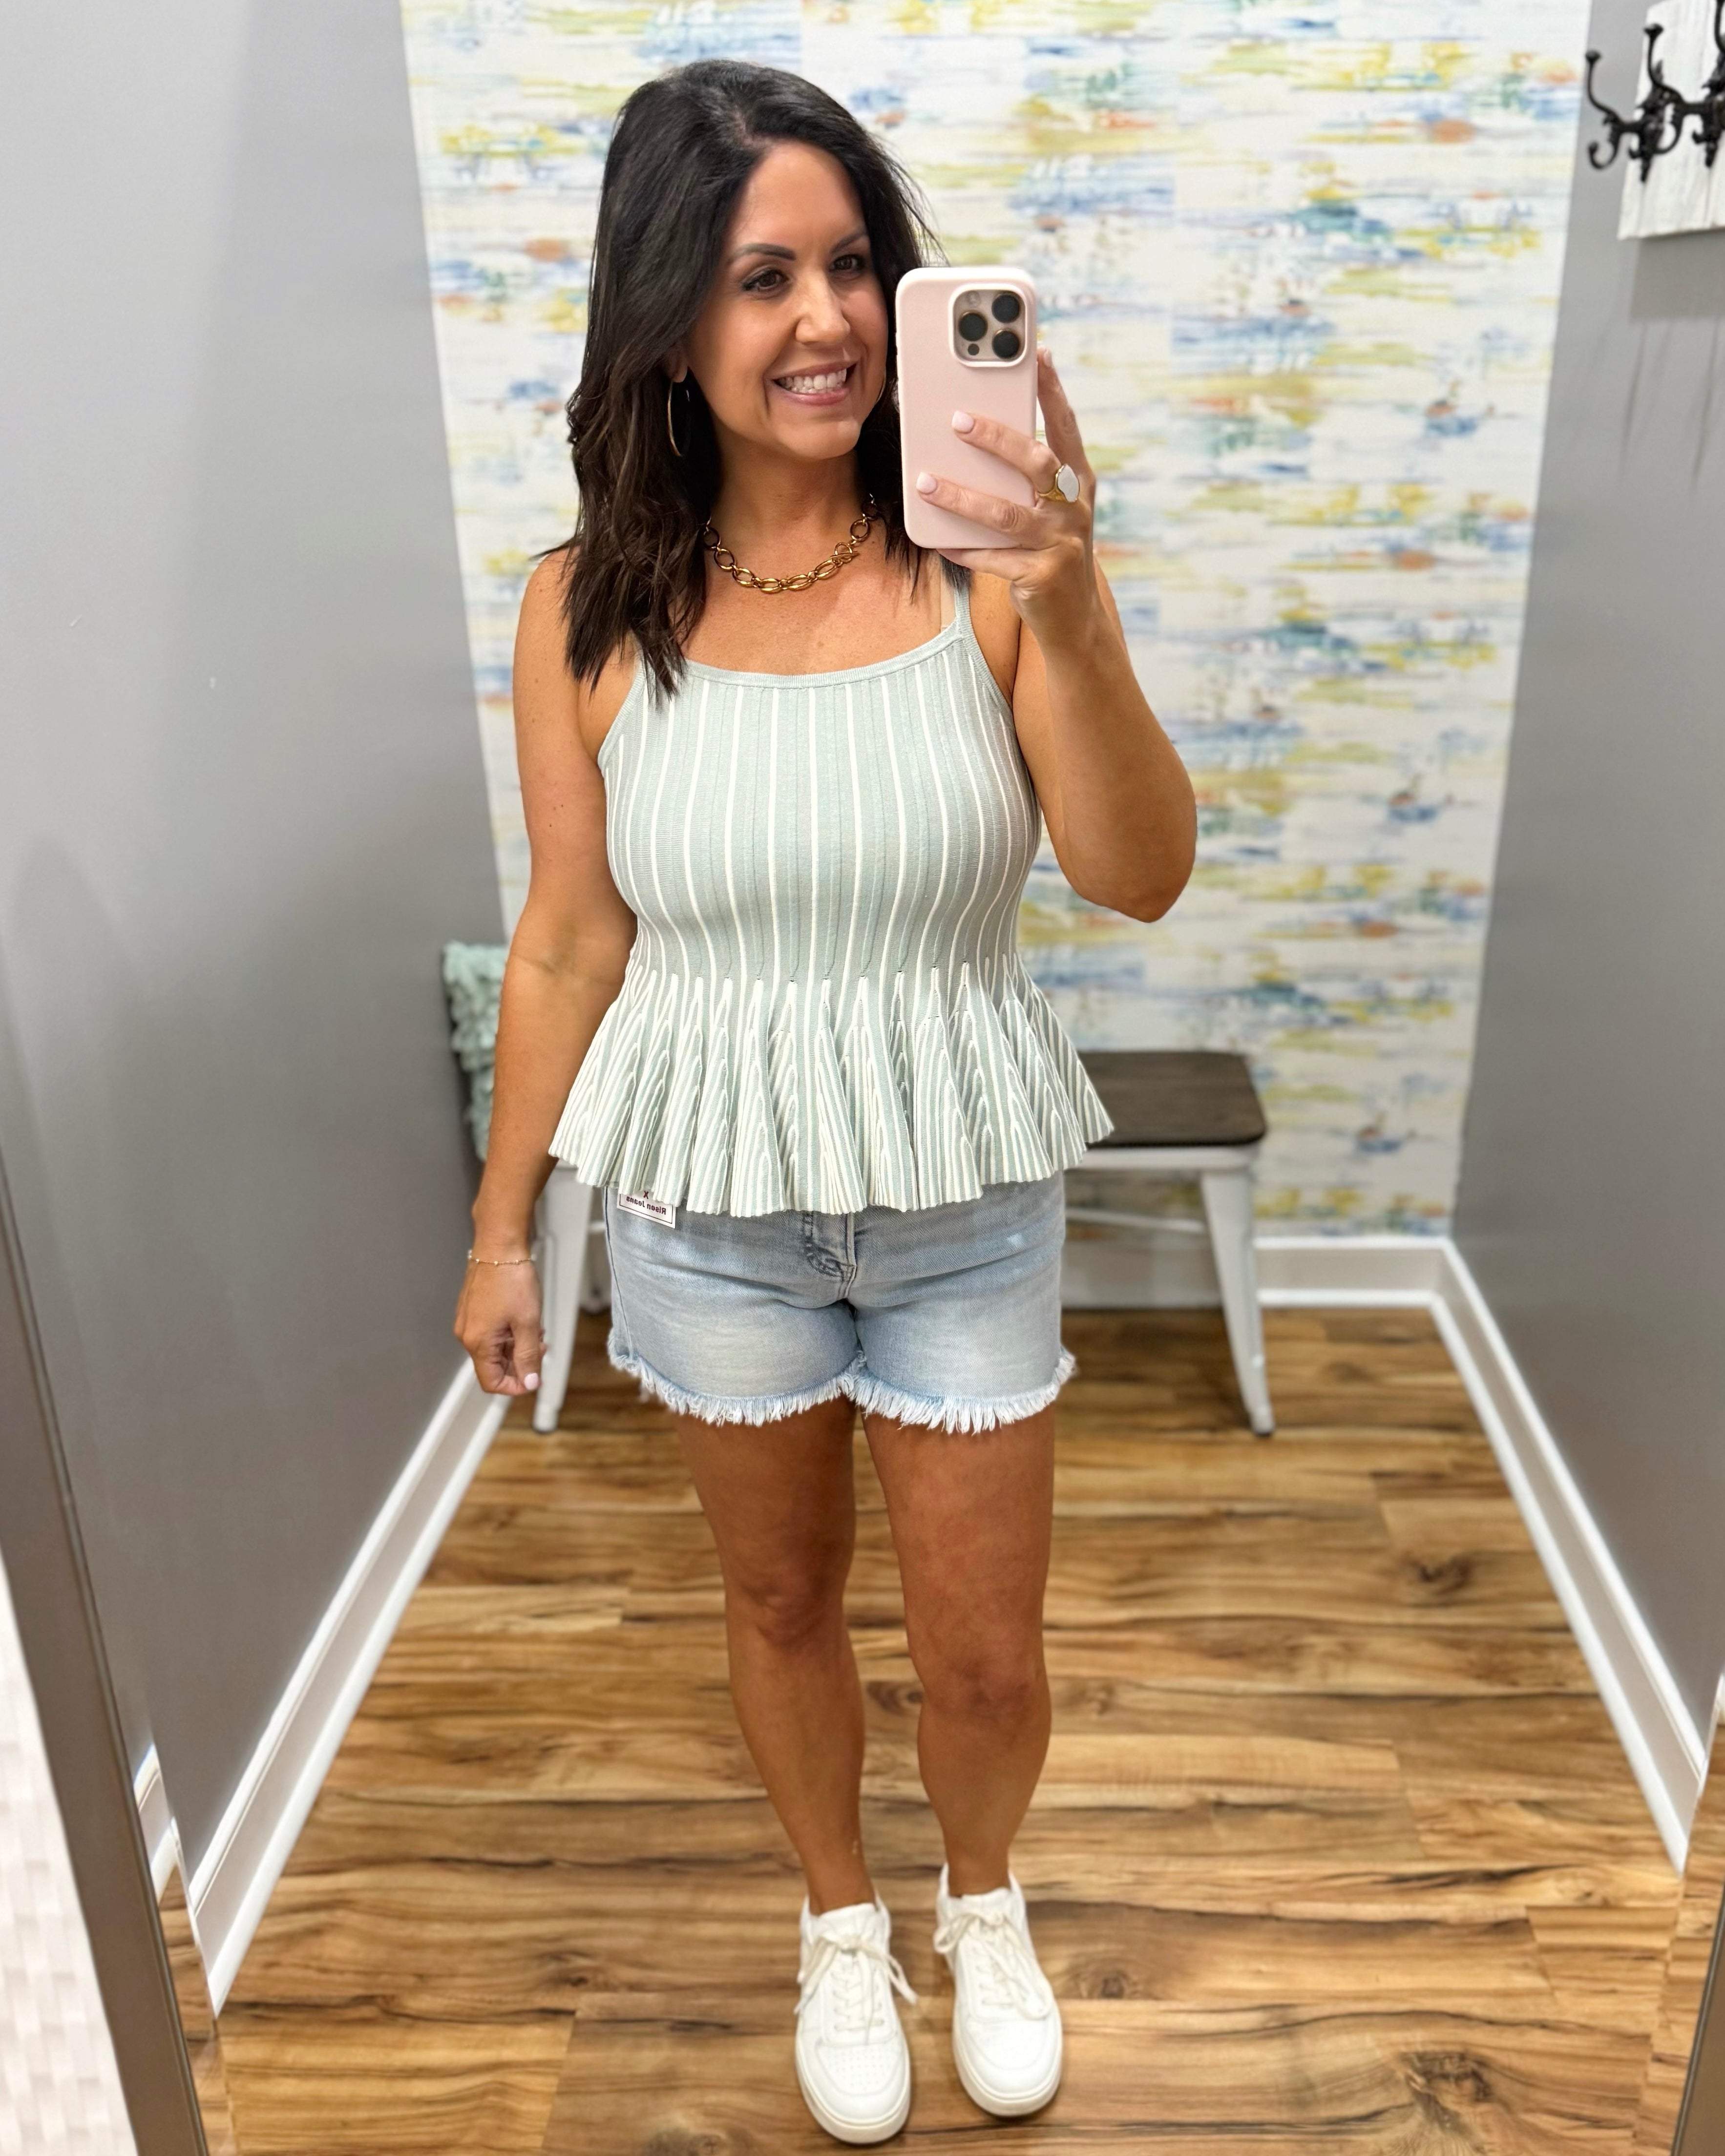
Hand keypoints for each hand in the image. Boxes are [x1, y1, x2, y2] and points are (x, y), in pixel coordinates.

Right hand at [454, 1255, 545, 1396]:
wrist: (500, 1246)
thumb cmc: (511, 1279)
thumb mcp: (528, 1323)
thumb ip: (528, 1356)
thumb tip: (529, 1382)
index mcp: (477, 1342)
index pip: (491, 1382)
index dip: (515, 1386)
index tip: (533, 1378)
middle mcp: (467, 1335)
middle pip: (493, 1366)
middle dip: (519, 1362)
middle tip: (539, 1347)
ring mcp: (468, 1322)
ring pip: (493, 1349)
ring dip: (515, 1346)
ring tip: (534, 1330)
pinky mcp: (472, 1311)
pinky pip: (490, 1333)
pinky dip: (508, 1333)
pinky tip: (522, 1320)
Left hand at [912, 347, 1098, 639]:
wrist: (1074, 619)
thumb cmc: (1051, 550)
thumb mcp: (1050, 508)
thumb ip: (1027, 476)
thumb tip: (974, 432)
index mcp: (1078, 482)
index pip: (1066, 428)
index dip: (1053, 391)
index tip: (1038, 354)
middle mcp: (1074, 509)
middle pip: (1036, 463)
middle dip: (997, 439)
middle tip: (958, 420)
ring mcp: (1059, 544)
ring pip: (1006, 514)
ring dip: (961, 497)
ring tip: (924, 482)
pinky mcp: (1039, 577)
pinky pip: (992, 559)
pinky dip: (962, 549)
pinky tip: (936, 539)